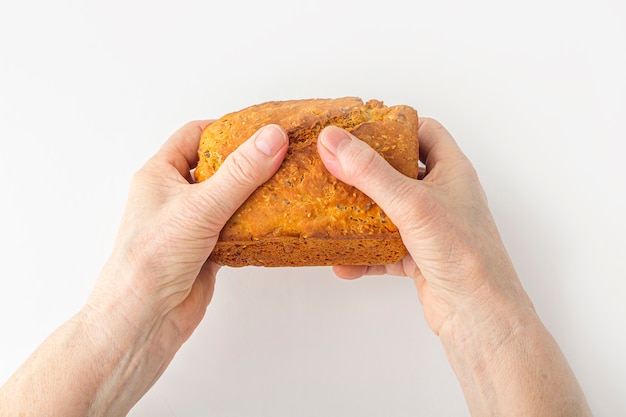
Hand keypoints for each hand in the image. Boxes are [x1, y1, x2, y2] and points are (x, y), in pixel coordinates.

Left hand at [91, 120, 288, 341]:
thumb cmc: (152, 258)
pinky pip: (236, 228)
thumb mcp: (200, 206)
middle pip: (216, 167)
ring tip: (285, 184)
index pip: (194, 136)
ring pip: (229, 199)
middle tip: (280, 155)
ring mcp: (191, 224)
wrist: (146, 318)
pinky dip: (253, 224)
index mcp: (160, 174)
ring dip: (253, 195)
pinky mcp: (208, 249)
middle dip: (246, 162)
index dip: (226, 128)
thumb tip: (272, 138)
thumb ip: (240, 172)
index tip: (260, 128)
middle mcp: (175, 196)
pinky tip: (274, 220)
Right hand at [317, 119, 592, 415]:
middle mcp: (443, 195)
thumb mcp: (412, 203)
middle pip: (400, 171)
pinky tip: (344, 264)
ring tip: (332, 213)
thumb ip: (371, 172)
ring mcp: (431, 228)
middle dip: (367, 171)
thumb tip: (333, 140)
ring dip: (361, 215)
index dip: (393, 126)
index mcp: (452, 170)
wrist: (479, 315)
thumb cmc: (464, 254)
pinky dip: (364, 255)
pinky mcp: (419, 257)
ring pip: (389, 211)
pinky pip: (384, 249)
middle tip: (335, 167)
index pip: (425, 131)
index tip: (359, 128)